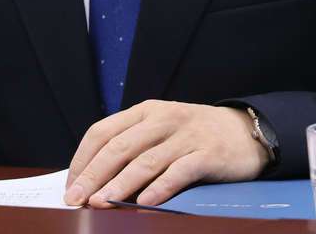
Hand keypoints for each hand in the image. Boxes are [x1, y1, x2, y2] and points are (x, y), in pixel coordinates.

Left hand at [63, 100, 269, 207]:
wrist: (245, 131)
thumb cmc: (195, 136)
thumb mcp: (161, 131)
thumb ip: (133, 148)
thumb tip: (95, 182)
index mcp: (145, 112)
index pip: (102, 132)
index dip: (83, 160)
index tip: (71, 185)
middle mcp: (163, 119)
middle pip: (119, 147)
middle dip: (94, 175)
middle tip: (77, 198)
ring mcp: (186, 135)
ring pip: (145, 161)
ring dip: (120, 184)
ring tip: (102, 202)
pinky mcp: (208, 153)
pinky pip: (179, 172)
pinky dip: (160, 188)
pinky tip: (144, 203)